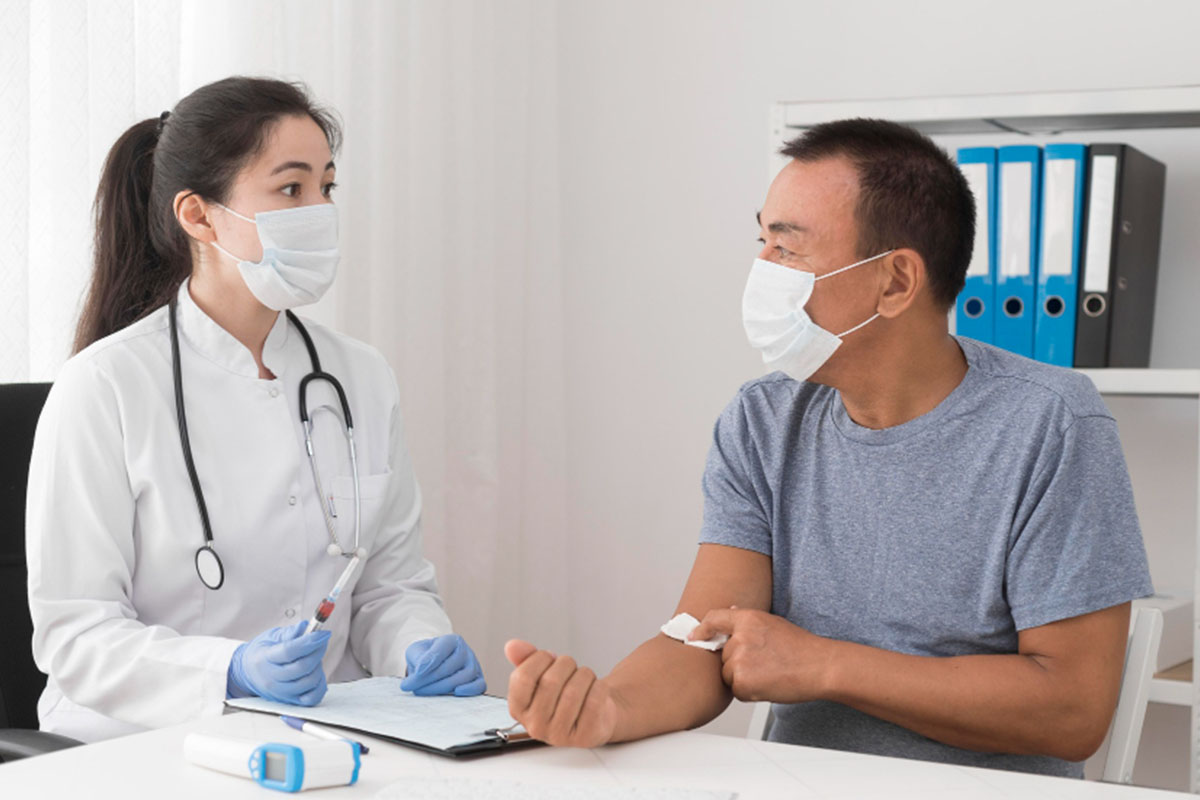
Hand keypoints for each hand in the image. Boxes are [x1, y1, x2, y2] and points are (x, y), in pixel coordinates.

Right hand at [227, 621, 330, 705]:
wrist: (248, 673)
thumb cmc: (262, 653)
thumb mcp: (271, 637)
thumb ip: (289, 632)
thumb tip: (305, 627)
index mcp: (264, 659)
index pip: (289, 651)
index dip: (309, 641)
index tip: (323, 633)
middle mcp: (271, 679)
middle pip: (302, 667)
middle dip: (317, 651)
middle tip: (321, 641)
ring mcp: (280, 692)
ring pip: (309, 682)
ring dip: (318, 667)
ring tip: (314, 658)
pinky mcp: (290, 701)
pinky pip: (312, 698)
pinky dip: (319, 685)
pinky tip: (315, 673)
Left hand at [400, 634, 486, 695]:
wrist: (435, 665)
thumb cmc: (425, 657)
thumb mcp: (416, 651)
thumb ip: (418, 657)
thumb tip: (421, 671)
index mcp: (451, 640)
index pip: (442, 650)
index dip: (428, 662)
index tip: (416, 673)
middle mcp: (465, 651)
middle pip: (450, 666)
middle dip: (428, 679)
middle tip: (412, 686)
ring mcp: (474, 665)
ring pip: (463, 677)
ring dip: (442, 687)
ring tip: (423, 691)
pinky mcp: (478, 679)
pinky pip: (480, 685)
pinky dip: (470, 690)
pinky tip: (456, 693)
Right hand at [504, 639, 618, 747]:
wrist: (596, 712)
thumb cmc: (565, 692)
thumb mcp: (542, 673)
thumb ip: (524, 658)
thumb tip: (511, 646)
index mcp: (519, 710)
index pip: (522, 678)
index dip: (540, 659)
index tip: (550, 657)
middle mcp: (535, 726)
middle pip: (550, 682)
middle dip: (566, 664)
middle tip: (571, 667)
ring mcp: (559, 735)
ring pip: (573, 691)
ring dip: (584, 675)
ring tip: (584, 678)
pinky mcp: (585, 736)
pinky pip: (593, 701)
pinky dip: (598, 687)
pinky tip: (594, 690)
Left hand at [689, 607, 831, 703]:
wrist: (819, 667)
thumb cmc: (801, 647)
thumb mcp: (772, 623)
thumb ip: (747, 620)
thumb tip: (729, 611)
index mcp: (747, 619)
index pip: (713, 619)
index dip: (701, 630)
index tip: (693, 637)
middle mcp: (740, 637)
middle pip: (723, 655)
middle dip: (737, 662)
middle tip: (765, 663)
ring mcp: (739, 660)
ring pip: (728, 674)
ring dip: (742, 678)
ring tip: (769, 673)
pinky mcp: (742, 682)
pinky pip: (735, 691)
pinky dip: (748, 692)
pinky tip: (768, 684)